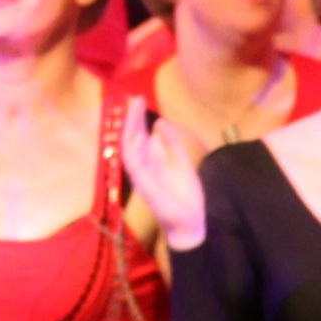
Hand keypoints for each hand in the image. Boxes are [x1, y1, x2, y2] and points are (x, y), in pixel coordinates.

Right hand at [120, 107, 206, 246]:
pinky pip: (134, 165)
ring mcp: (141, 176)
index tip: (139, 100)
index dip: (137, 118)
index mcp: (151, 161)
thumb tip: (160, 122)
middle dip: (132, 118)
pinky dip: (133, 149)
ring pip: (129, 148)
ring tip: (133, 109)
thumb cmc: (184, 195)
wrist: (190, 222)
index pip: (140, 136)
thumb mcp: (181, 162)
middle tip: (134, 98)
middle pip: (132, 138)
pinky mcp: (144, 185)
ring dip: (130, 128)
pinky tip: (134, 133)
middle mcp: (142, 167)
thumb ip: (171, 143)